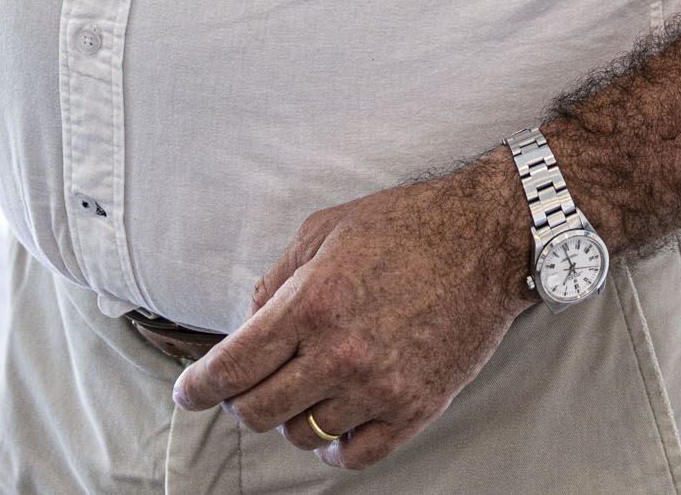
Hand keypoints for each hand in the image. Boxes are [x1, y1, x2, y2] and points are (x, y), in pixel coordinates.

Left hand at [171, 154, 532, 468]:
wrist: (491, 237)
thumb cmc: (410, 225)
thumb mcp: (327, 229)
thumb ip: (278, 279)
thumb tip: (249, 324)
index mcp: (310, 304)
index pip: (230, 369)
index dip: (197, 388)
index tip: (190, 393)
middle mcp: (339, 352)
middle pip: (258, 412)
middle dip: (241, 403)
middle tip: (247, 389)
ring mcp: (379, 385)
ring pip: (303, 435)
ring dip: (291, 419)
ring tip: (303, 394)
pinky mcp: (416, 406)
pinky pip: (355, 455)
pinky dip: (332, 451)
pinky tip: (332, 429)